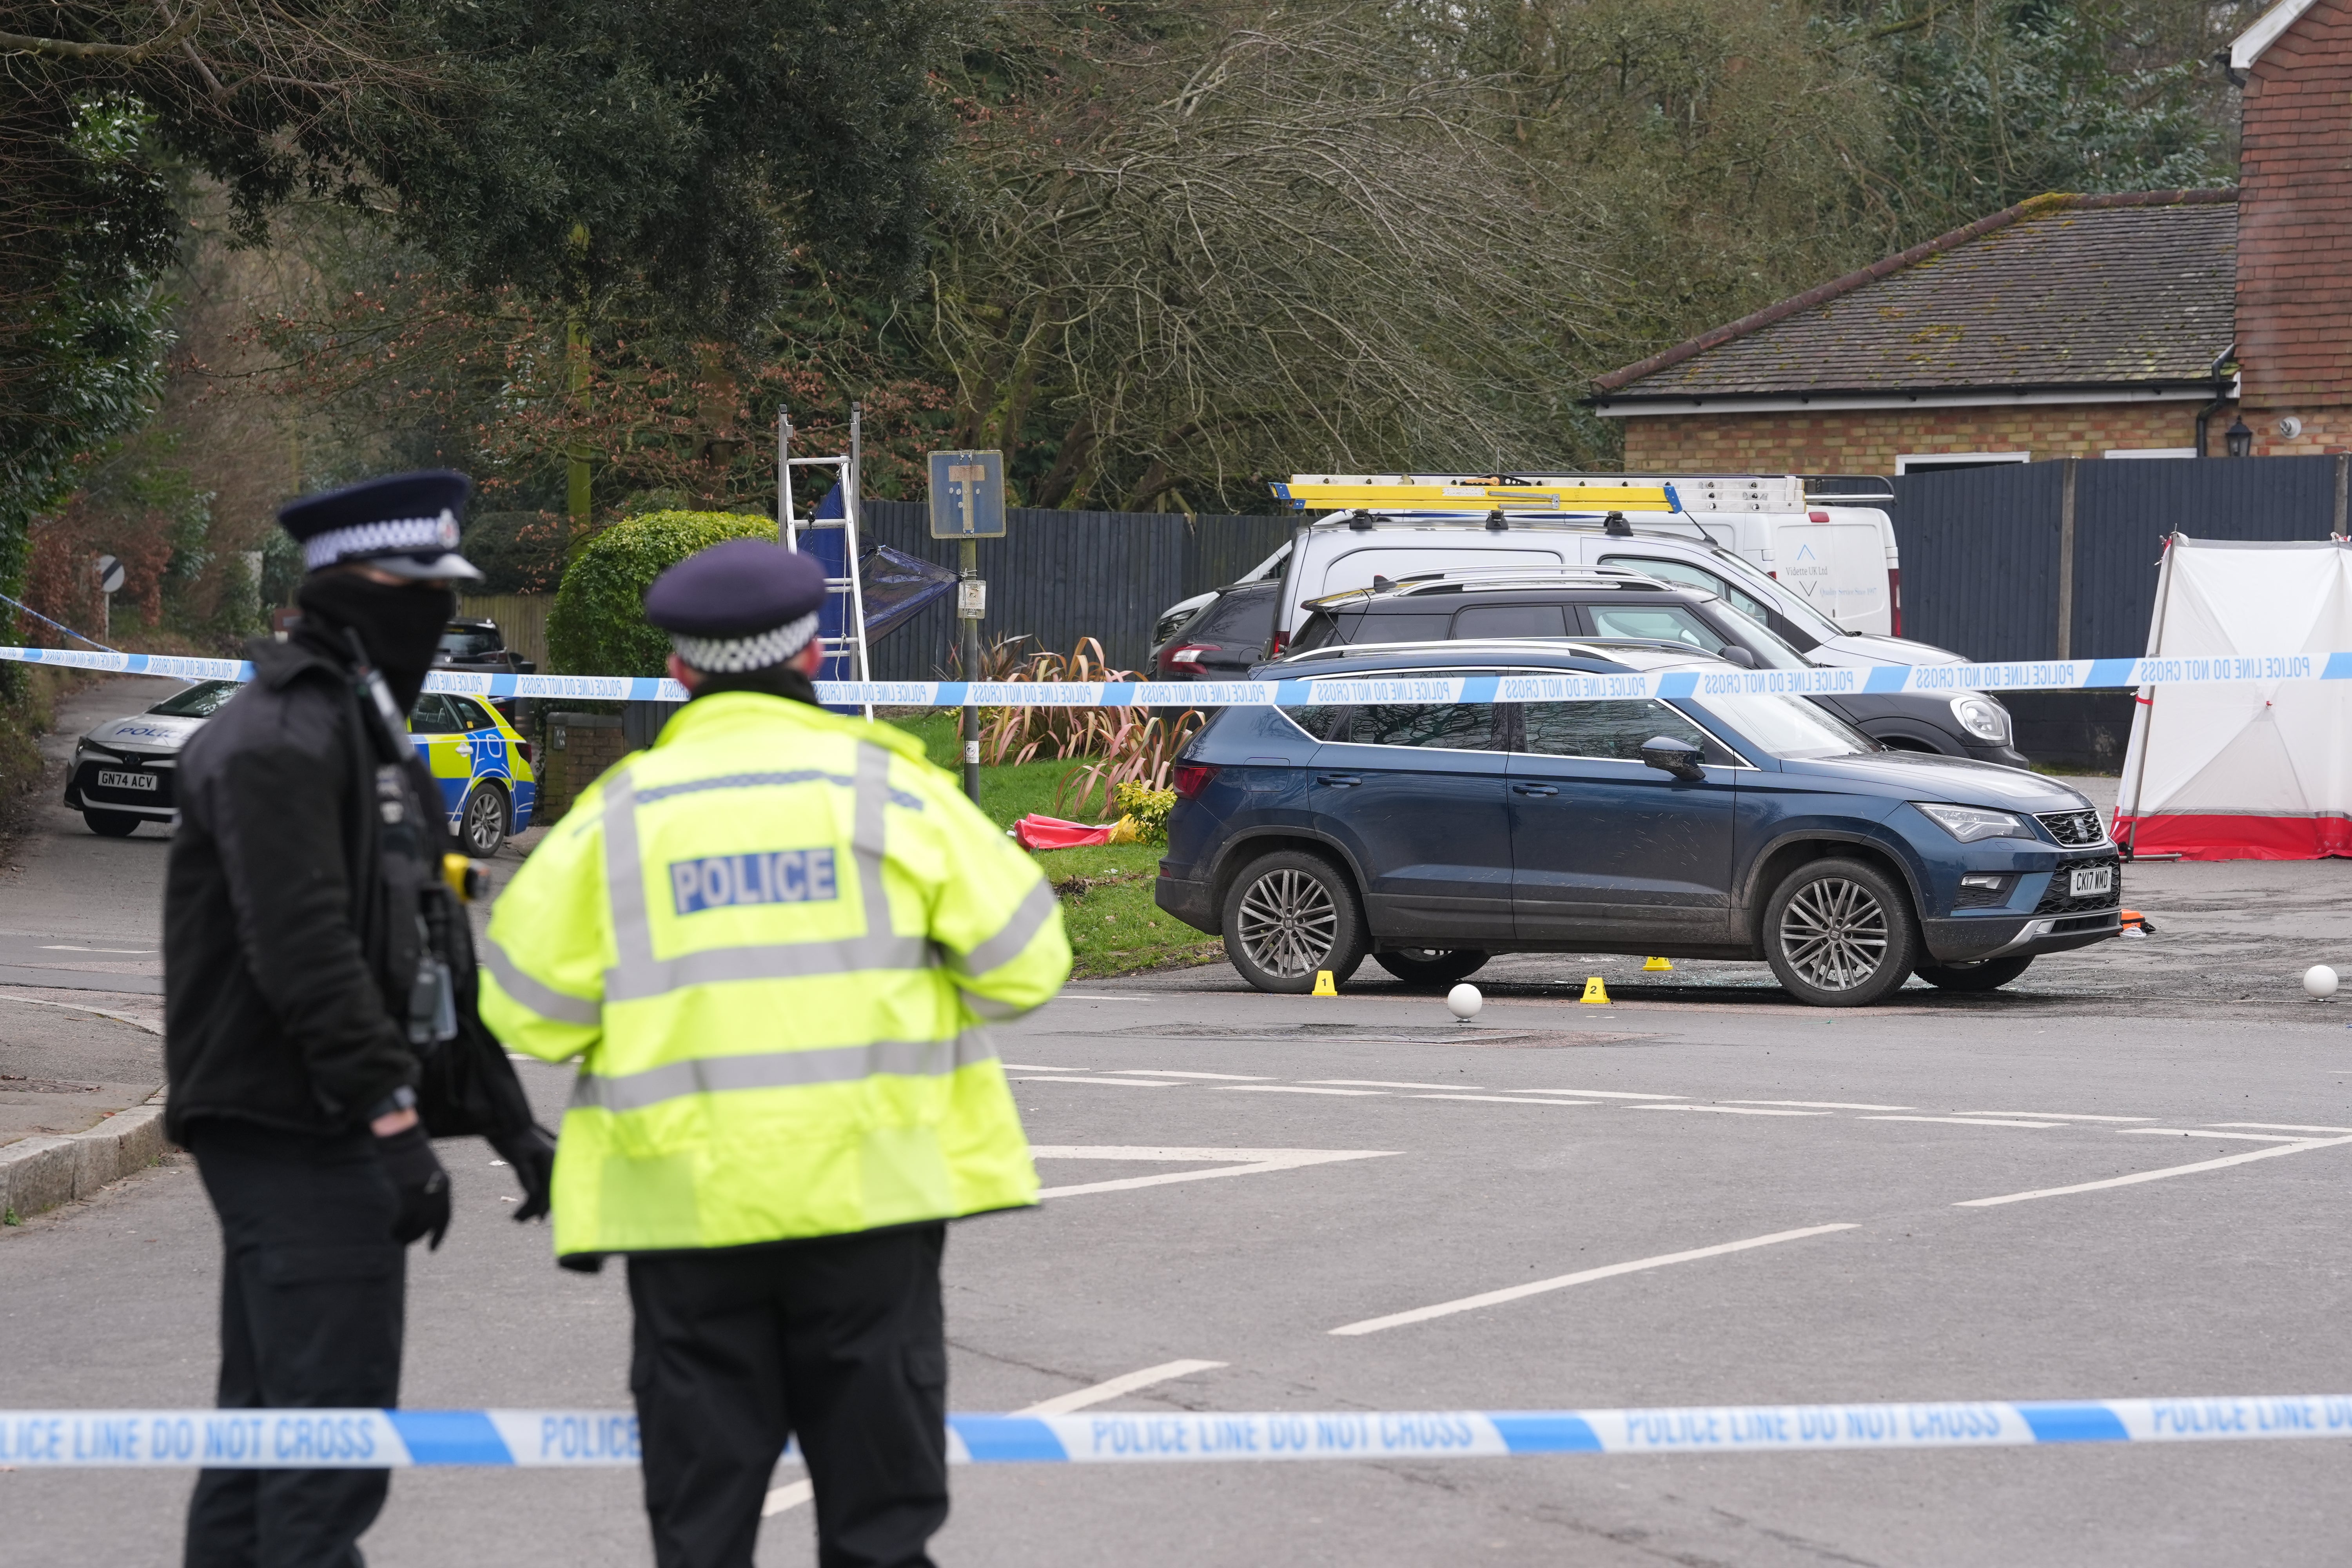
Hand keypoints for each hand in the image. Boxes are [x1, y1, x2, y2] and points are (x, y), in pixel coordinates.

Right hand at [376, 1124, 451, 1248]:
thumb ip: (428, 1189)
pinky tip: (386, 1231)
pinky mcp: (403, 1195)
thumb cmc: (411, 1151)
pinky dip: (393, 1228)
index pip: (444, 1218)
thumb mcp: (428, 1169)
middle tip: (403, 1242)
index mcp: (445, 1187)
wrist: (401, 1136)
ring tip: (393, 1239)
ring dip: (403, 1236)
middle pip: (426, 1226)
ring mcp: (419, 1195)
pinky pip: (398, 1220)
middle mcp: (436, 1194)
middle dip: (415, 1237)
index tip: (432, 1249)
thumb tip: (419, 1211)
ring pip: (412, 1227)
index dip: (438, 1235)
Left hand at [488, 1123, 556, 1222]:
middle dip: (536, 1207)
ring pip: (541, 1192)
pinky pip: (536, 1189)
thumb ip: (526, 1174)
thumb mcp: (517, 1157)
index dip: (546, 1202)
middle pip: (548, 1191)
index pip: (552, 1184)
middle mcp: (552, 1164)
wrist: (504, 1126)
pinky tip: (518, 1213)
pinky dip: (528, 1200)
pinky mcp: (536, 1171)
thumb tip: (533, 1193)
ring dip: (530, 1206)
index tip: (539, 1217)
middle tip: (521, 1220)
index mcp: (552, 1158)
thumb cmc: (511, 1138)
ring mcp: (544, 1168)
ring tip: (516, 1218)